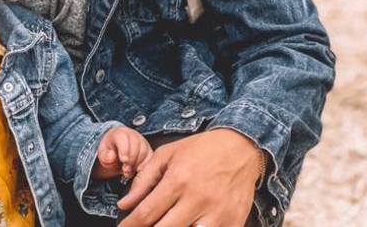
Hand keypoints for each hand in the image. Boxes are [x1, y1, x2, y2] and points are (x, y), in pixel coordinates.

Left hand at [92, 126, 152, 179]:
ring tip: (129, 173)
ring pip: (145, 151)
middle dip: (131, 160)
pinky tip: (138, 172)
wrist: (117, 152)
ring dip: (137, 164)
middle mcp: (133, 135)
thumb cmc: (110, 152)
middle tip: (125, 171)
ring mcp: (143, 142)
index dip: (124, 149)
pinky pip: (151, 158)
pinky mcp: (149, 151)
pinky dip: (146, 166)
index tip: (123, 160)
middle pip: (136, 145)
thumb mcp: (103, 154)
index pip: (123, 138)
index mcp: (119, 133)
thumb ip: (105, 156)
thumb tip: (112, 158)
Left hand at [116, 129, 262, 226]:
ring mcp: (217, 214)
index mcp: (178, 180)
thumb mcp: (167, 154)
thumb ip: (144, 179)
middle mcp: (197, 199)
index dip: (130, 225)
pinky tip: (188, 225)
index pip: (147, 213)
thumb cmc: (201, 149)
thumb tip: (125, 204)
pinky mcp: (233, 223)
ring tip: (165, 223)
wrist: (241, 147)